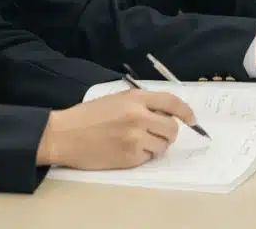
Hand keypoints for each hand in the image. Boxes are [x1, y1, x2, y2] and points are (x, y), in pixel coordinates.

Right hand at [36, 89, 197, 169]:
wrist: (63, 135)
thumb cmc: (88, 116)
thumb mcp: (116, 100)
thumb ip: (141, 104)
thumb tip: (166, 113)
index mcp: (135, 99)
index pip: (172, 102)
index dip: (186, 112)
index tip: (192, 120)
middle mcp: (139, 117)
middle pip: (172, 128)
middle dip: (168, 132)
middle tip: (157, 134)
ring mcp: (134, 138)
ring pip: (162, 145)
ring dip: (156, 145)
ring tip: (137, 142)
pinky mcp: (128, 157)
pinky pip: (147, 158)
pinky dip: (142, 156)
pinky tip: (126, 150)